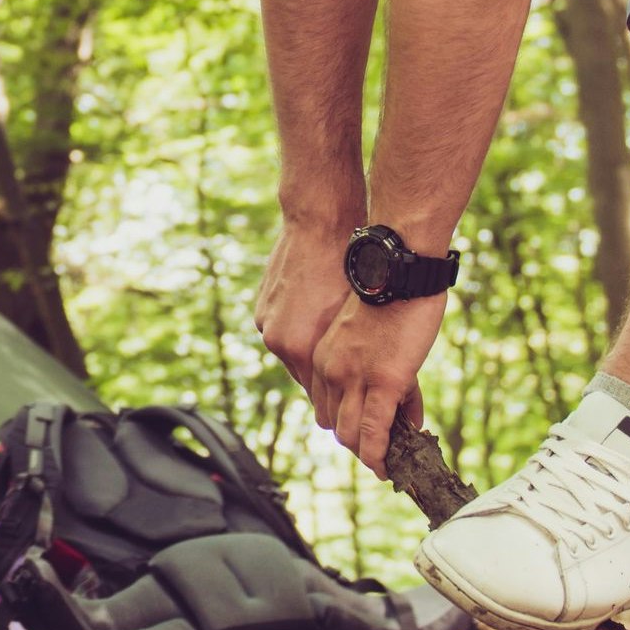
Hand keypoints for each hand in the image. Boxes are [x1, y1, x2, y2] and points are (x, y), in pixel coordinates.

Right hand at [252, 217, 355, 397]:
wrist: (319, 225)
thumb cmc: (349, 271)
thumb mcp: (358, 319)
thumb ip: (354, 355)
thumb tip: (367, 383)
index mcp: (303, 348)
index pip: (320, 394)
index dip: (338, 399)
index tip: (350, 404)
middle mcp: (279, 341)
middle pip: (304, 376)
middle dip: (323, 379)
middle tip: (345, 378)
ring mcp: (266, 324)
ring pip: (291, 353)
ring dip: (308, 352)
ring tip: (331, 344)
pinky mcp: (261, 308)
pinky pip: (281, 331)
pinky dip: (297, 331)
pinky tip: (315, 319)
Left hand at [309, 292, 446, 470]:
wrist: (399, 267)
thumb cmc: (391, 290)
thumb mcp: (367, 330)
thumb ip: (371, 362)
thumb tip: (392, 393)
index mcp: (321, 356)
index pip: (325, 405)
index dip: (347, 423)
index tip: (367, 432)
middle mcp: (330, 370)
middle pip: (335, 424)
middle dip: (359, 442)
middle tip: (383, 452)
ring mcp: (355, 377)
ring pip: (351, 434)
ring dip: (369, 454)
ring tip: (390, 463)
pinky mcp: (383, 382)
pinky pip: (375, 431)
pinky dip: (379, 455)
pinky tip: (388, 467)